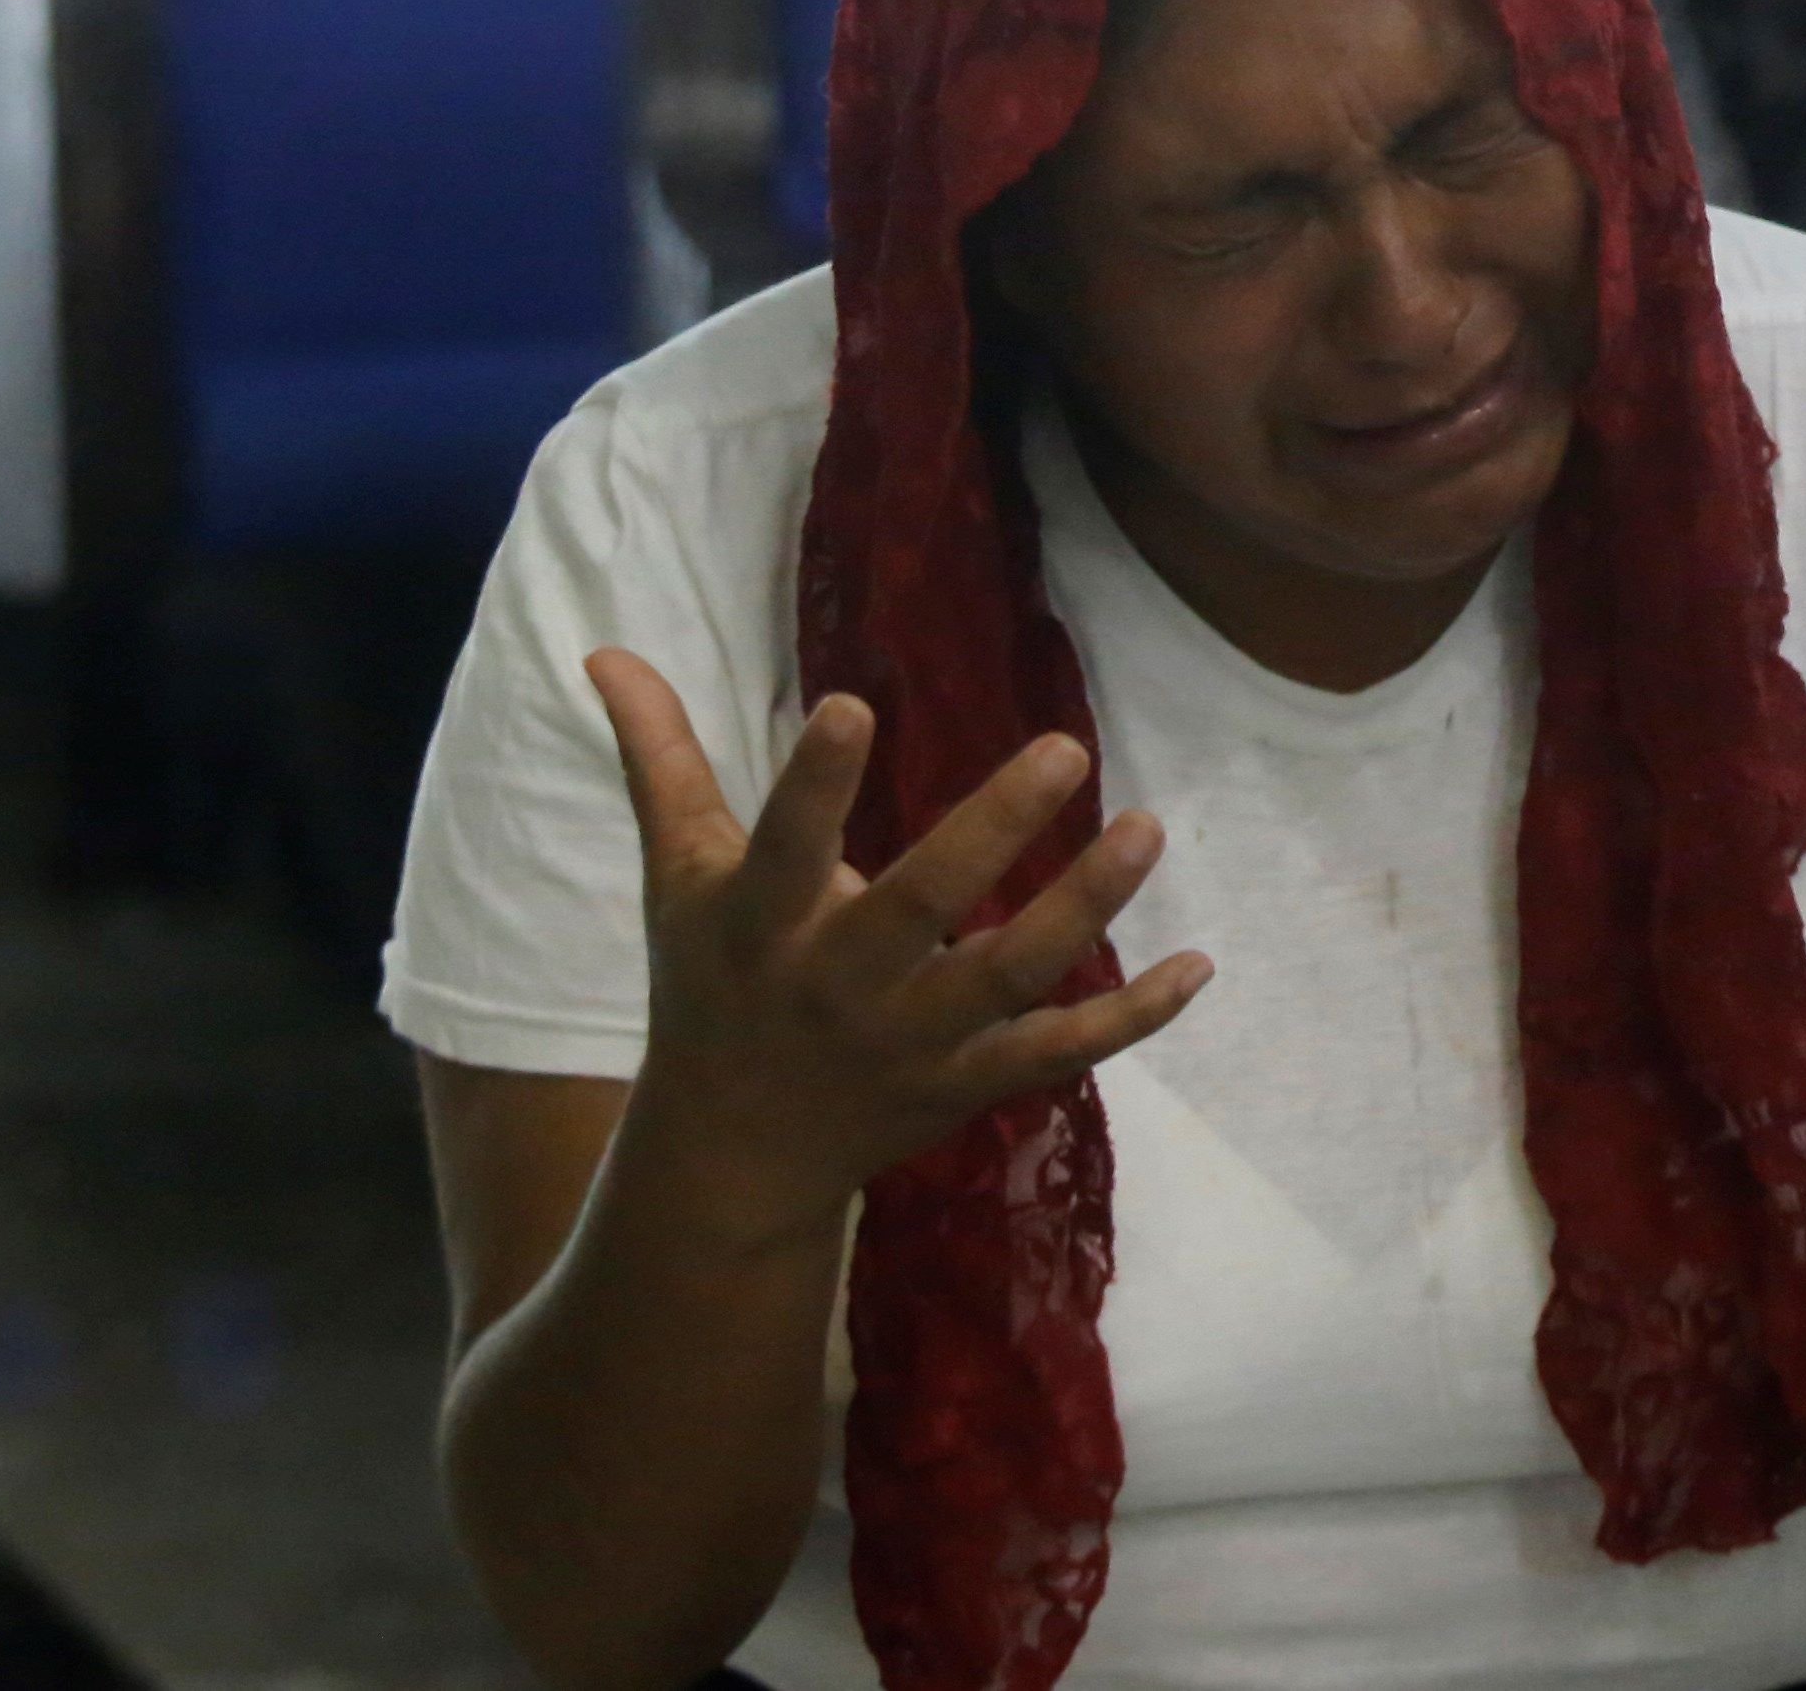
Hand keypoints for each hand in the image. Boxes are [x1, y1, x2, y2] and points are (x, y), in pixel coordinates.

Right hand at [588, 650, 1206, 1254]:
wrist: (732, 1157)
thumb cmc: (710, 985)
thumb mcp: (677, 877)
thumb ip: (660, 761)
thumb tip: (606, 649)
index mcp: (761, 925)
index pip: (782, 846)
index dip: (813, 784)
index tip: (850, 702)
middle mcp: (838, 985)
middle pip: (920, 907)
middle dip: (990, 833)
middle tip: (1068, 748)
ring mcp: (910, 1042)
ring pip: (1008, 977)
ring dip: (1084, 907)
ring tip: (1149, 828)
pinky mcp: (967, 1084)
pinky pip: (1059, 1052)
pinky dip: (1132, 1017)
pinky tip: (1199, 966)